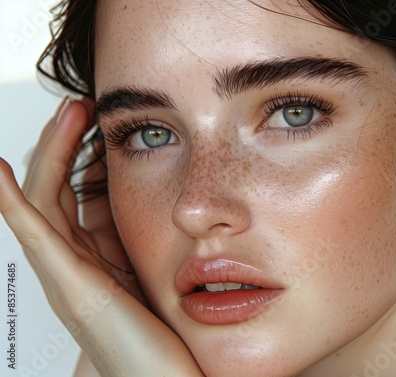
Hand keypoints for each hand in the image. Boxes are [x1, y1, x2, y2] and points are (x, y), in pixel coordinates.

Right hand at [0, 99, 203, 376]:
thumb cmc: (166, 334)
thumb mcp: (152, 271)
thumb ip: (142, 238)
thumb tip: (151, 197)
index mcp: (94, 259)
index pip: (74, 195)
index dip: (79, 154)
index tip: (98, 120)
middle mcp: (74, 265)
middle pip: (56, 190)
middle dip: (63, 144)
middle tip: (80, 106)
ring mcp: (68, 276)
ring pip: (45, 202)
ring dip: (51, 154)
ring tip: (68, 115)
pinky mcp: (74, 289)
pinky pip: (34, 236)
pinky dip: (11, 202)